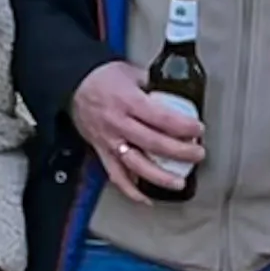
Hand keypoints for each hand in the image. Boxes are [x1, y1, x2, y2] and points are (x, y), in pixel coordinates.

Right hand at [69, 61, 201, 200]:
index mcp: (128, 101)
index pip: (162, 118)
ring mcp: (109, 140)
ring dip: (160, 177)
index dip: (184, 126)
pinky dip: (130, 190)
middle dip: (181, 152)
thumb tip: (176, 95)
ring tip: (179, 183)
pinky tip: (146, 198)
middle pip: (154, 143)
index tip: (198, 129)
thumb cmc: (101, 77)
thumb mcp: (131, 72)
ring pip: (136, 165)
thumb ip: (154, 85)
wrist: (71, 82)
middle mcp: (119, 123)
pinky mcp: (101, 151)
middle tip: (198, 154)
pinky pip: (115, 175)